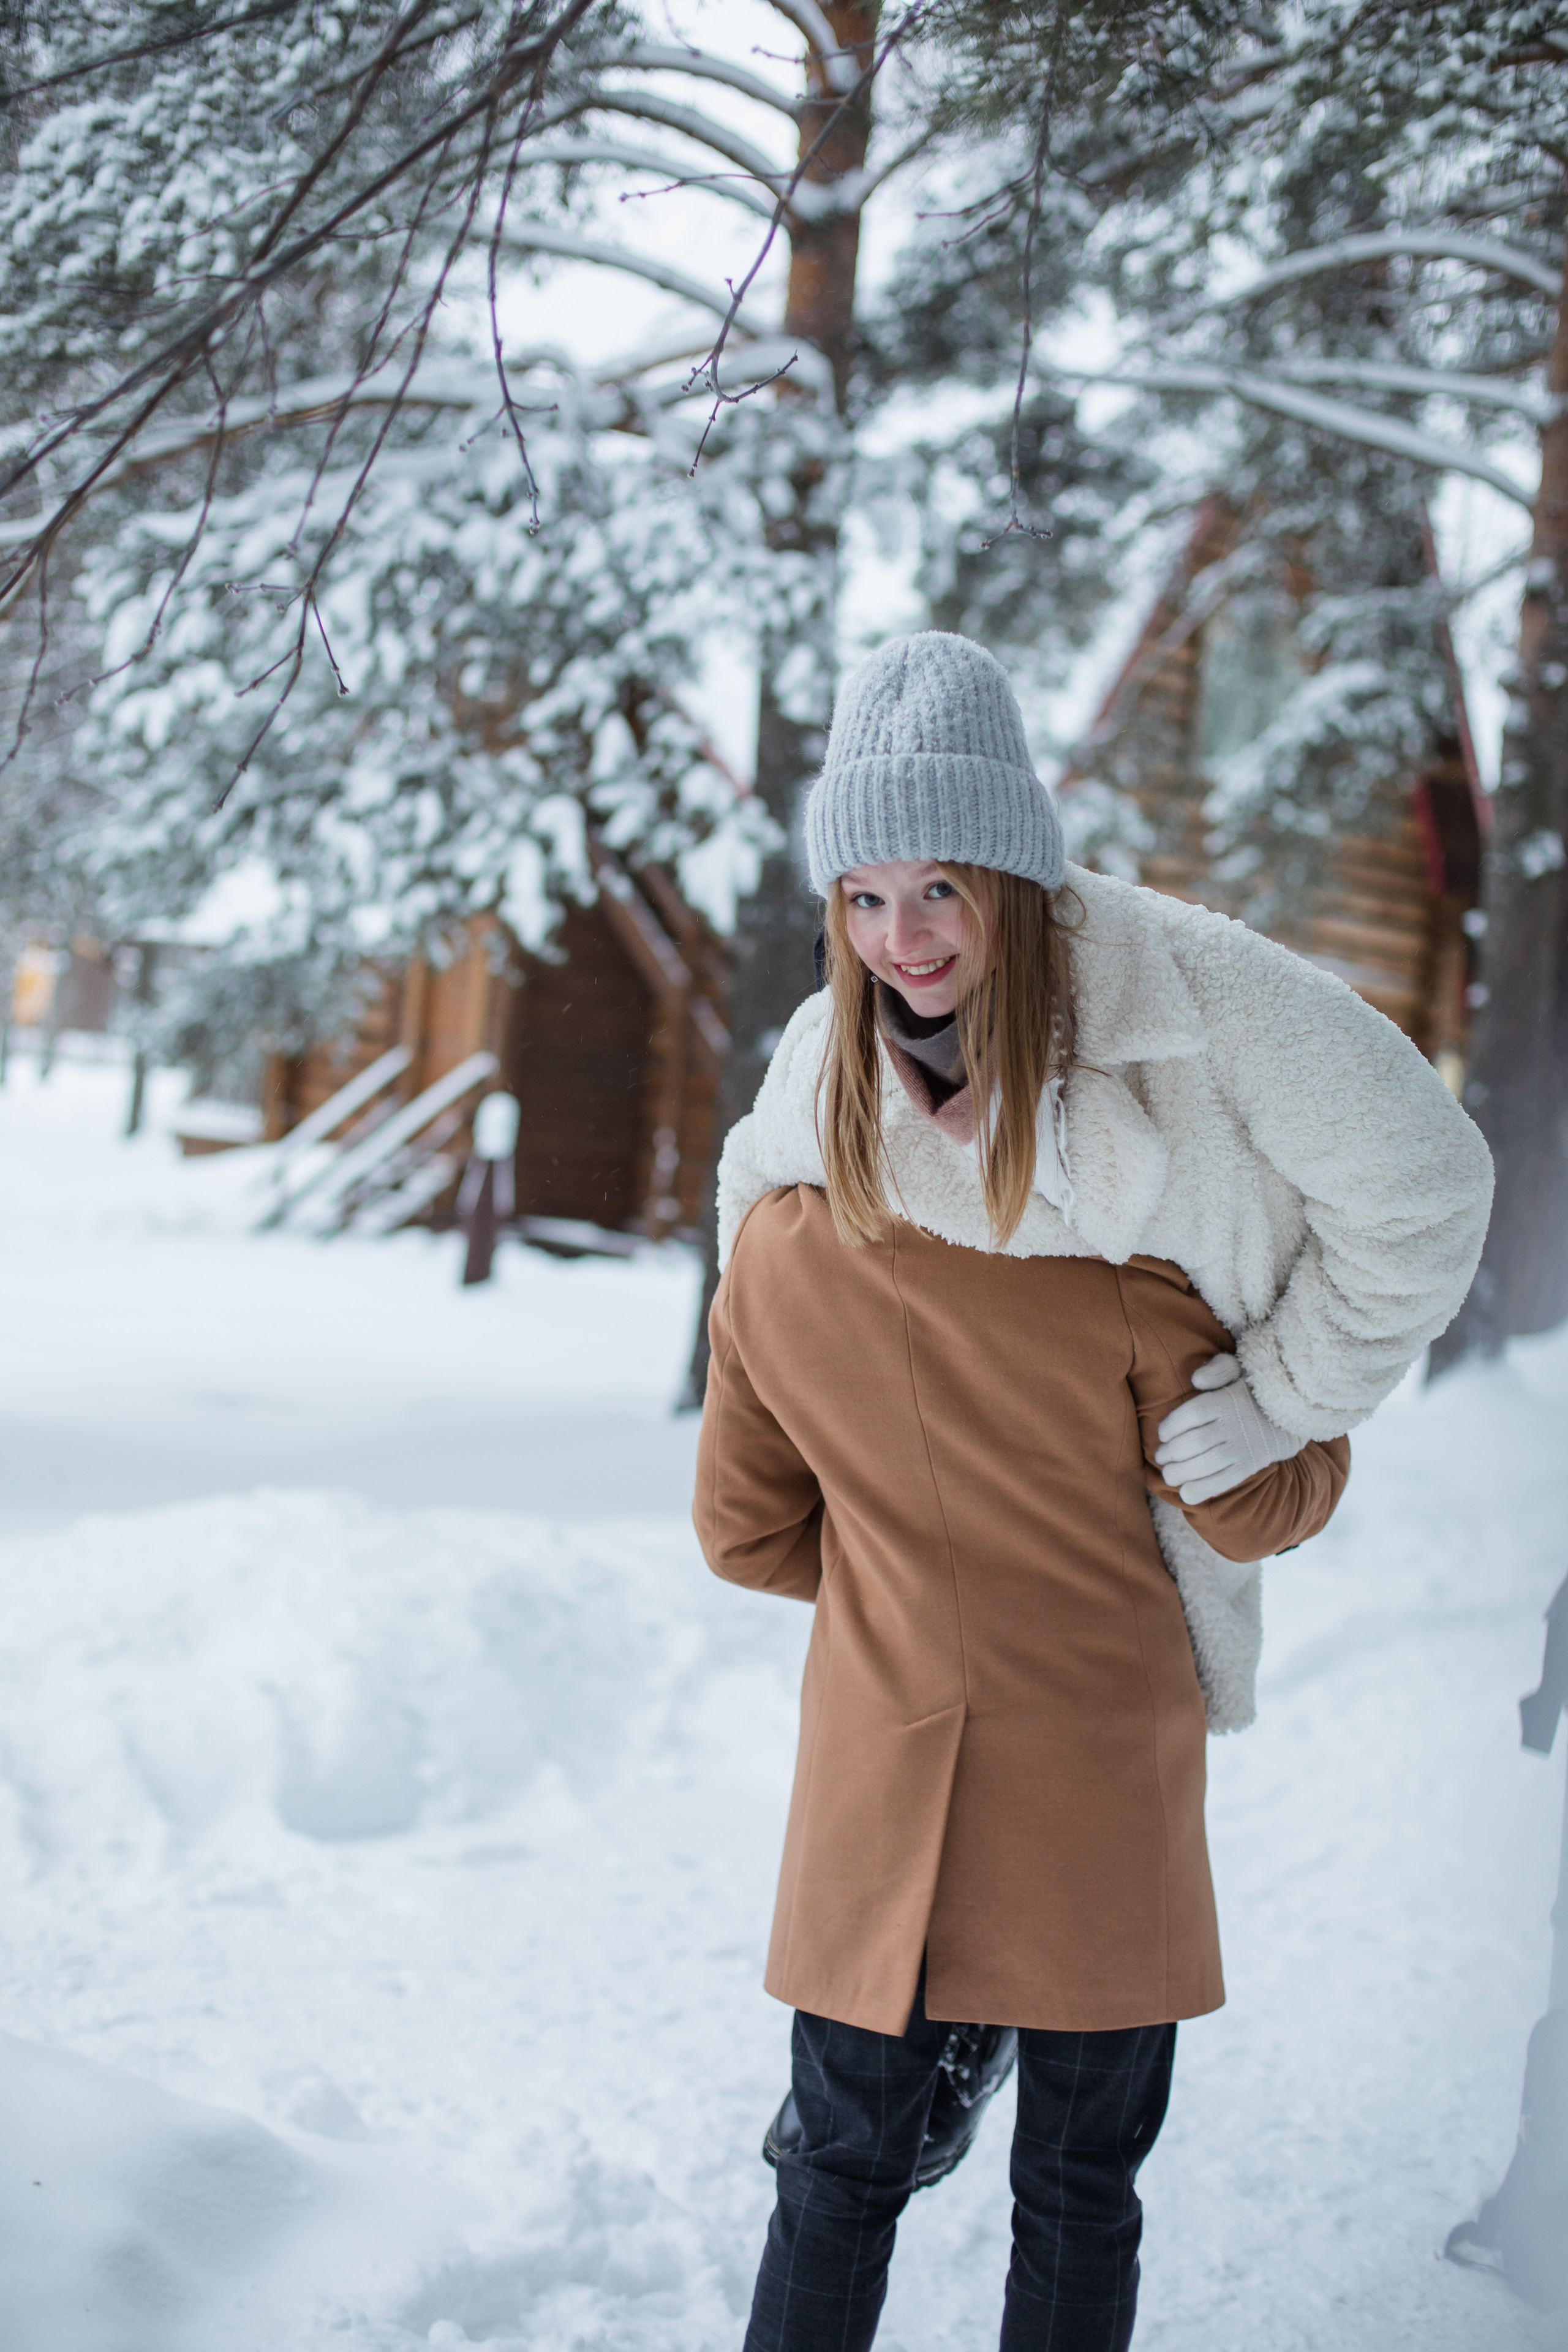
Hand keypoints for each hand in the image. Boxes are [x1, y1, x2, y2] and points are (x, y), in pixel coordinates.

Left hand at [1155, 1352, 1301, 1504]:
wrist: (1289, 1413)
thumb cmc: (1252, 1390)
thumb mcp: (1238, 1369)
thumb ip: (1217, 1368)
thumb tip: (1196, 1379)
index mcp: (1228, 1400)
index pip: (1193, 1414)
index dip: (1171, 1426)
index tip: (1162, 1434)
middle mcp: (1235, 1425)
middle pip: (1195, 1442)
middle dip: (1171, 1452)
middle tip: (1161, 1457)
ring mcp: (1243, 1448)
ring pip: (1206, 1464)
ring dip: (1181, 1472)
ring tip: (1168, 1474)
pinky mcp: (1249, 1466)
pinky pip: (1223, 1481)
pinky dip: (1202, 1489)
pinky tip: (1185, 1493)